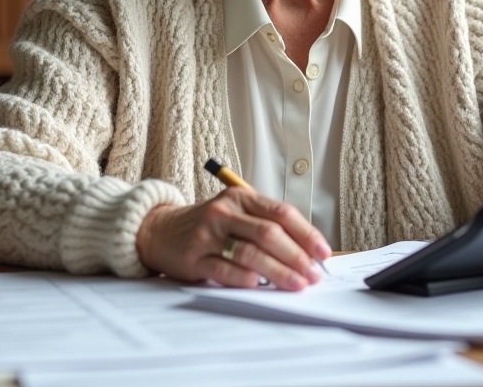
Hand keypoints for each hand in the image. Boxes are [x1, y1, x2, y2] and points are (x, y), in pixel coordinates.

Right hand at [135, 187, 330, 290]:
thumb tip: (306, 252)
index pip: (281, 213)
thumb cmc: (209, 225)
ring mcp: (208, 233)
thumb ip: (266, 225)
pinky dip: (244, 278)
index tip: (322, 252)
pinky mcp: (194, 257)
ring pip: (250, 252)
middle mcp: (225, 211)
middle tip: (312, 274)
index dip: (306, 233)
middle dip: (296, 256)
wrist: (160, 230)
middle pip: (269, 233)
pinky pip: (223, 269)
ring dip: (278, 271)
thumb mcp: (236, 213)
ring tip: (295, 284)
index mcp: (241, 197)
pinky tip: (259, 285)